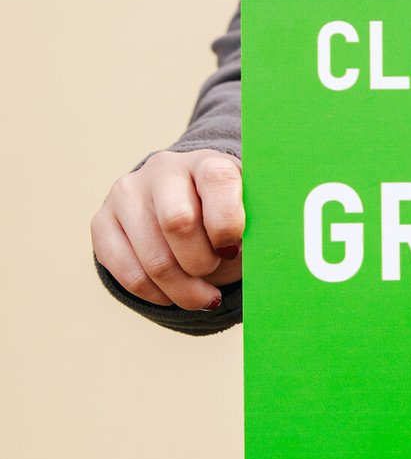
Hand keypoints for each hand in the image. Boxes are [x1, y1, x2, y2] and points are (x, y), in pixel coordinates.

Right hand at [91, 149, 243, 308]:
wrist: (187, 207)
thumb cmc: (228, 218)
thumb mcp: (251, 217)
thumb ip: (258, 231)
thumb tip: (261, 258)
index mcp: (207, 162)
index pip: (217, 181)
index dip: (228, 224)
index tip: (233, 249)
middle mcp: (164, 170)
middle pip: (178, 223)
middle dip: (203, 263)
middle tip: (214, 269)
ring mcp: (127, 194)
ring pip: (154, 259)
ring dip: (183, 290)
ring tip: (201, 296)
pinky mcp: (102, 221)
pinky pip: (127, 274)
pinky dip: (156, 295)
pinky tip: (173, 294)